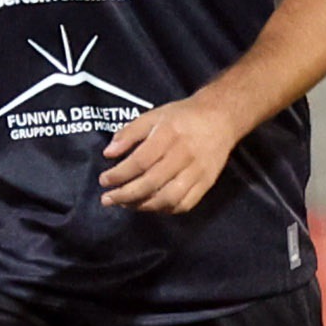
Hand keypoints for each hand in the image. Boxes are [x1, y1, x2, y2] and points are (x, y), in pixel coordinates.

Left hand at [100, 96, 240, 212]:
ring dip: (143, 206)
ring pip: (168, 198)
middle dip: (125, 195)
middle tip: (107, 199)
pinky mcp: (207, 182)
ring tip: (126, 204)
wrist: (222, 117)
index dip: (119, 174)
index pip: (140, 162)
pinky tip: (151, 206)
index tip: (104, 180)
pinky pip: (185, 204)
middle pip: (151, 183)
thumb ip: (129, 133)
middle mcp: (184, 155)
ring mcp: (197, 171)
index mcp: (169, 135)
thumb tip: (108, 153)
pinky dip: (166, 209)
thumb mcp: (153, 115)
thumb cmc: (183, 116)